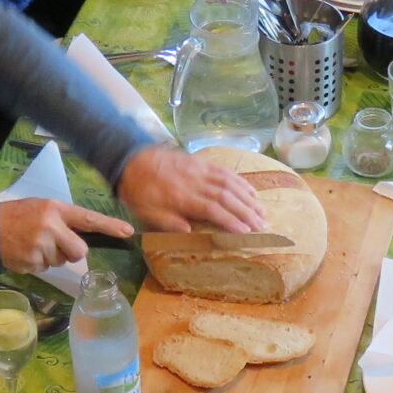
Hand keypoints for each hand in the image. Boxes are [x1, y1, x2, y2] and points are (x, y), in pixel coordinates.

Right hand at [0, 197, 133, 271]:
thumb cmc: (19, 216)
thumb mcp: (42, 208)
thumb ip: (63, 220)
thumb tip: (85, 239)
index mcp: (56, 209)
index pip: (88, 219)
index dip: (110, 226)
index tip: (128, 232)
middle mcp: (51, 227)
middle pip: (79, 251)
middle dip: (71, 252)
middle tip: (55, 243)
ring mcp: (41, 246)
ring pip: (62, 262)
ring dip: (51, 257)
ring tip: (33, 244)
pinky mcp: (32, 262)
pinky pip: (46, 269)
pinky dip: (38, 263)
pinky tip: (26, 252)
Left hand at [115, 142, 267, 232]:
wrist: (132, 160)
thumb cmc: (139, 191)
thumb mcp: (146, 212)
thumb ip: (169, 222)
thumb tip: (192, 232)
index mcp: (181, 197)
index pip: (212, 210)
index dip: (231, 221)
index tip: (246, 232)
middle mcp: (195, 182)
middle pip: (227, 196)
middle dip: (246, 211)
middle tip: (261, 225)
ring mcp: (199, 170)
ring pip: (230, 183)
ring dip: (248, 197)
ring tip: (261, 211)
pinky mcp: (200, 162)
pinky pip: (224, 171)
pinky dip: (240, 181)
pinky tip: (249, 191)